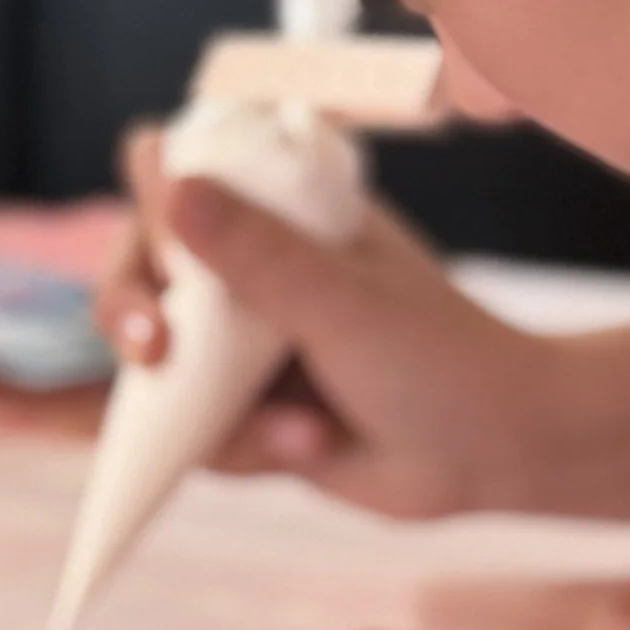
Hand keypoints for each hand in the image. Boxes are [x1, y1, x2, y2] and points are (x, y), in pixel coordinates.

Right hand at [95, 125, 566, 517]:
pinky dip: (248, 447)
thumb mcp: (340, 299)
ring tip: (301, 432)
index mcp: (281, 218)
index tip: (156, 252)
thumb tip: (168, 176)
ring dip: (214, 409)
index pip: (179, 184)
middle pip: (142, 277)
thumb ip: (254, 250)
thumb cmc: (438, 356)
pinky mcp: (252, 416)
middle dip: (132, 316)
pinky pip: (200, 434)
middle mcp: (254, 276)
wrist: (497, 453)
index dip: (147, 209)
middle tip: (151, 348)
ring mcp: (248, 350)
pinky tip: (314, 448)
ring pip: (160, 371)